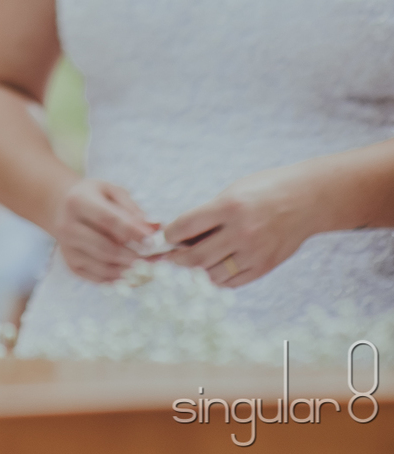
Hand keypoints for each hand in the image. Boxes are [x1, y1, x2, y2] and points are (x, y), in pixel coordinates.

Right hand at [52, 177, 158, 282]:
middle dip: (134, 256)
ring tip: (150, 269)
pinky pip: (98, 278)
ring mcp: (67, 248)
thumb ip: (133, 209)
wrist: (63, 207)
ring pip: (103, 266)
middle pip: (105, 247)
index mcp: (77, 201)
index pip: (107, 219)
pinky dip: (119, 280)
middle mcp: (67, 225)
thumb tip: (155, 228)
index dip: (131, 231)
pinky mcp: (71, 264)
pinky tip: (134, 276)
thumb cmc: (95, 197)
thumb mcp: (112, 192)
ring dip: (130, 271)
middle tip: (157, 260)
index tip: (152, 240)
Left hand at [162, 164, 317, 288]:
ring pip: (213, 274)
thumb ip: (210, 214)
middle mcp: (241, 232)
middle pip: (197, 256)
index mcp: (229, 206)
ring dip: (198, 270)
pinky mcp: (264, 267)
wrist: (306, 200)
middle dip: (178, 259)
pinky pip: (233, 282)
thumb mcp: (233, 192)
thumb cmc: (264, 190)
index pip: (187, 226)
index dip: (170, 235)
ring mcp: (254, 253)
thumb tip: (182, 236)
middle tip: (171, 257)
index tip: (165, 237)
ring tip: (194, 261)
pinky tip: (215, 268)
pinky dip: (219, 278)